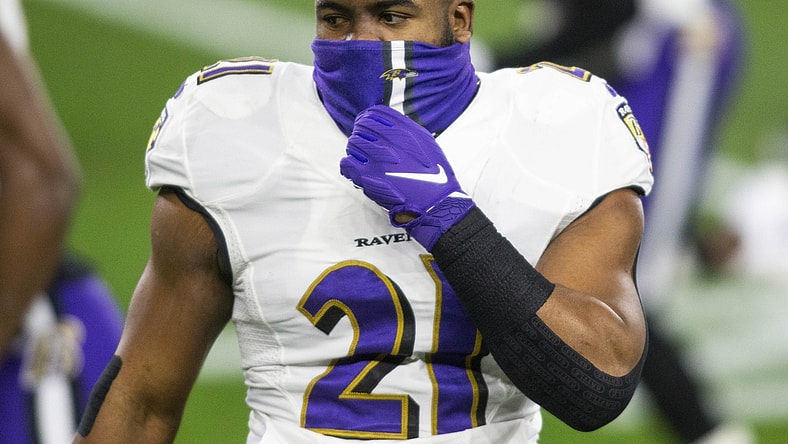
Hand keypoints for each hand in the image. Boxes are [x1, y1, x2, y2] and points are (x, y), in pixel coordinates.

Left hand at [339, 105, 474, 249]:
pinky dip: (349, 165)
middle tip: (365, 145)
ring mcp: (375, 158)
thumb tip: (390, 124)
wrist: (434, 201)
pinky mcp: (367, 176)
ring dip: (355, 150)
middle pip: (361, 127)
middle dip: (361, 134)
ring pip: (352, 144)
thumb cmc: (435, 174)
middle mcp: (388, 140)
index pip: (374, 113)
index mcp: (403, 130)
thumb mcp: (427, 142)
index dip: (367, 118)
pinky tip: (356, 170)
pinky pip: (346, 163)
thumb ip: (408, 129)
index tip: (366, 126)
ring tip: (363, 160)